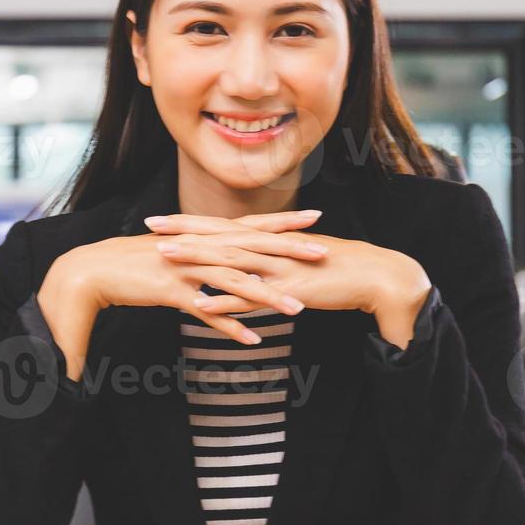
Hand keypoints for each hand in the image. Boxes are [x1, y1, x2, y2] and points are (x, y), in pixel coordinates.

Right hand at [41, 210, 322, 357]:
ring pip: (233, 281)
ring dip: (267, 296)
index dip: (282, 224)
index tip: (314, 220)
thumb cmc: (131, 266)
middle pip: (250, 248)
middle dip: (289, 251)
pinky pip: (206, 311)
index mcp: (200, 238)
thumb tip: (221, 269)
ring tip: (297, 310)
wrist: (91, 270)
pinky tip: (252, 340)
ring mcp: (184, 268)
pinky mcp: (170, 290)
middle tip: (323, 252)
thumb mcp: (172, 258)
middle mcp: (197, 247)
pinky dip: (229, 326)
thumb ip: (200, 262)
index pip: (249, 227)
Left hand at [146, 213, 433, 348]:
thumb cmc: (336, 270)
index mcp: (269, 239)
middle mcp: (269, 247)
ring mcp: (278, 266)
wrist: (374, 276)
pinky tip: (202, 306)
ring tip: (165, 257)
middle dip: (183, 230)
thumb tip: (247, 269)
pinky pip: (252, 297)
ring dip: (196, 258)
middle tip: (150, 225)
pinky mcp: (289, 289)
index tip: (160, 218)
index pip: (221, 226)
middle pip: (218, 235)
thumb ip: (271, 262)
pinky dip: (226, 302)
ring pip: (229, 260)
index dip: (189, 222)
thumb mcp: (297, 260)